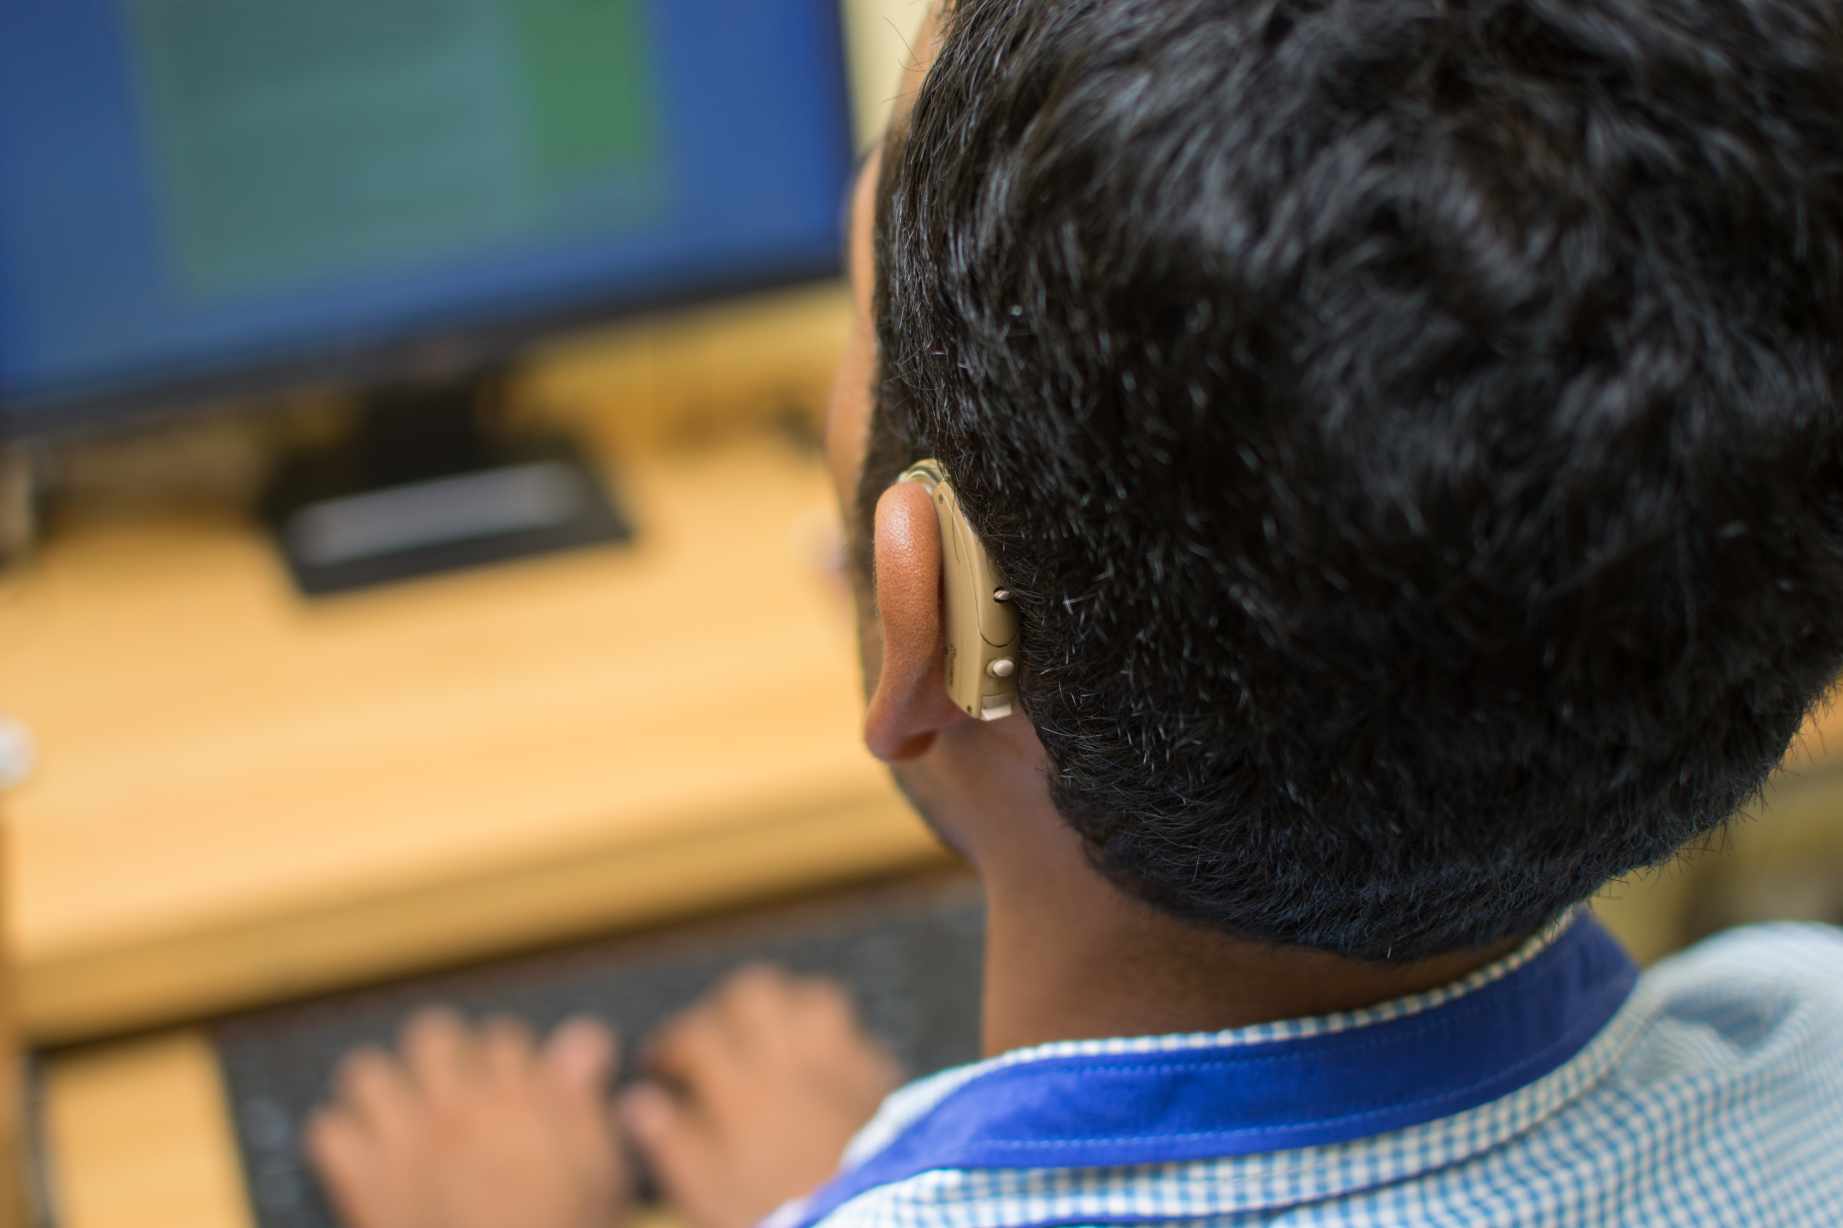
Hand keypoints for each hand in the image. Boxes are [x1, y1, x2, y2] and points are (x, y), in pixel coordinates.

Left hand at [306, 1010, 628, 1227]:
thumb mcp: (597, 1169)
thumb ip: (581, 1097)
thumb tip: (580, 1034)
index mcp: (515, 1098)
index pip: (502, 1036)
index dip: (508, 1059)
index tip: (512, 1085)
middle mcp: (453, 1106)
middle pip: (431, 1034)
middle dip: (442, 1054)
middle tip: (453, 1089)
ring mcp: (401, 1142)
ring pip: (366, 1070)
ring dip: (381, 1087)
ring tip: (399, 1112)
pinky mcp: (362, 1183)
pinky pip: (326, 1131)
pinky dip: (341, 1138)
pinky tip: (364, 1154)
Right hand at [620, 966, 905, 1227]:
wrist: (868, 1221)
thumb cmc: (778, 1210)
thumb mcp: (708, 1191)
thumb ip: (671, 1141)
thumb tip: (638, 1100)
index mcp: (742, 1085)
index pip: (695, 1034)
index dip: (670, 1044)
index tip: (659, 1064)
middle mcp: (792, 1058)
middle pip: (754, 993)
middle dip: (725, 1008)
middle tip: (713, 1039)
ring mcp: (841, 1060)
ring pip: (812, 998)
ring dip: (787, 1010)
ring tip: (771, 1039)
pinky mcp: (880, 1075)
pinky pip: (856, 1033)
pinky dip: (835, 1040)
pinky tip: (823, 1064)